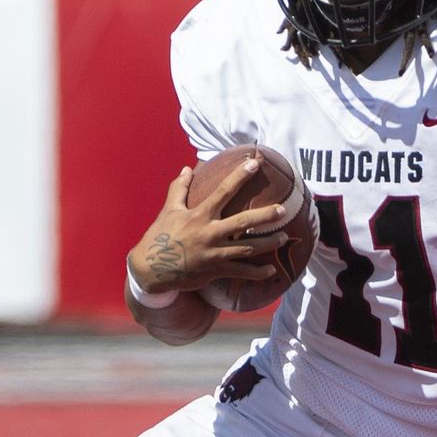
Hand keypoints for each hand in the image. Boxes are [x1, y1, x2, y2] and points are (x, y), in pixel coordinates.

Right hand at [127, 157, 296, 295]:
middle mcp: (210, 233)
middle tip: (283, 210)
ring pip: (248, 248)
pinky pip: (241, 272)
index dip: (240, 176)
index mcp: (199, 215)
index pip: (223, 191)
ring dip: (268, 244)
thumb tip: (188, 168)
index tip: (255, 163)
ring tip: (285, 237)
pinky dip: (257, 272)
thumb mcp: (169, 210)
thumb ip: (179, 188)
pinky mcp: (215, 270)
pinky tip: (271, 271)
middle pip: (243, 222)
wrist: (151, 268)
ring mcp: (214, 253)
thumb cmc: (160, 235)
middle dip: (265, 216)